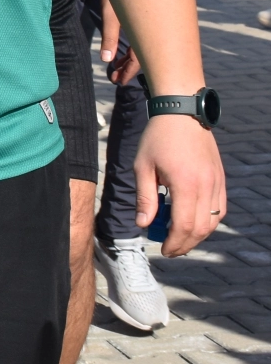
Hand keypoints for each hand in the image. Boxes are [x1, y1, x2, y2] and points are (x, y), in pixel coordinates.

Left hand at [99, 0, 142, 83]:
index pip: (139, 59)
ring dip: (129, 60)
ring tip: (116, 71)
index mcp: (144, 30)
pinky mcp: (147, 20)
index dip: (129, 72)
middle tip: (116, 79)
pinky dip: (132, 49)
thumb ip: (109, 36)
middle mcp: (151, 30)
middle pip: (143, 56)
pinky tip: (121, 55)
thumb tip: (106, 59)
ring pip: (142, 48)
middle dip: (128, 69)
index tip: (119, 82)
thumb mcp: (111, 13)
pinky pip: (142, 40)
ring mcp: (150, 25)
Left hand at [135, 113, 225, 255]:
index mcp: (185, 184)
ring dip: (198, 235)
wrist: (182, 113)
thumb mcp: (142, 166)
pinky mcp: (221, 178)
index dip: (174, 243)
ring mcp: (217, 182)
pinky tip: (193, 222)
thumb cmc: (157, 138)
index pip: (184, 225)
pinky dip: (209, 221)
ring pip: (214, 221)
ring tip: (179, 238)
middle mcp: (206, 186)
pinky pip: (220, 208)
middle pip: (201, 228)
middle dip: (185, 244)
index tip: (163, 250)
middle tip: (169, 249)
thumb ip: (144, 198)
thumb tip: (143, 225)